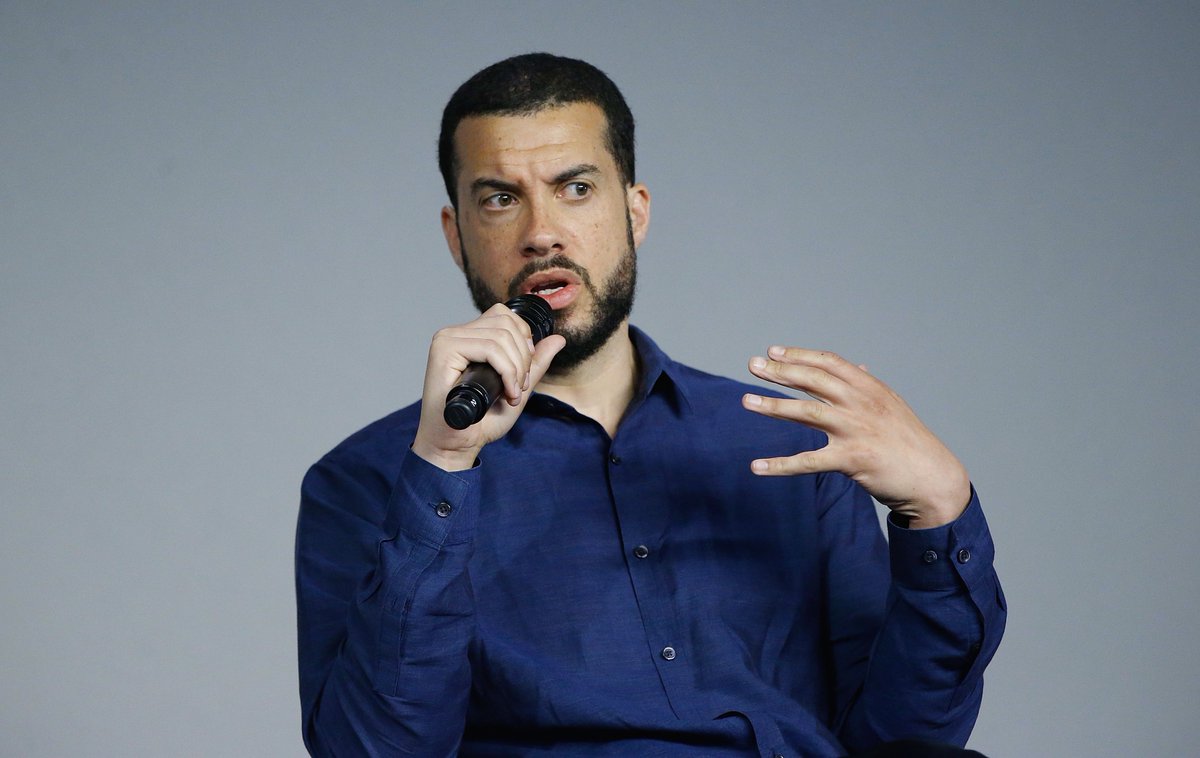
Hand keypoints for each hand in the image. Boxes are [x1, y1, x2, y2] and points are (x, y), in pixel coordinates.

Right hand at [412, 303, 565, 471]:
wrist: (455, 445)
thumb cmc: (480, 420)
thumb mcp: (517, 388)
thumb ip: (536, 364)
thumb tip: (558, 339)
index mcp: (468, 336)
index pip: (503, 315)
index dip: (523, 338)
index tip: (524, 371)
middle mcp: (454, 333)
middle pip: (506, 323)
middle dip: (524, 357)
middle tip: (520, 387)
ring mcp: (447, 340)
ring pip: (501, 336)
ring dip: (517, 368)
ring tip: (512, 393)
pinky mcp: (444, 351)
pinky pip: (490, 349)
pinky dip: (507, 371)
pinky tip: (506, 392)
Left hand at [742, 346, 969, 527]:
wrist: (935, 479)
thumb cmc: (910, 442)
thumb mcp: (893, 407)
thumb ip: (870, 388)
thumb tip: (859, 368)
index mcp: (871, 388)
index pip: (829, 362)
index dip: (800, 354)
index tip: (773, 351)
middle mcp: (862, 404)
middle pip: (813, 380)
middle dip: (780, 371)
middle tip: (752, 365)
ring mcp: (857, 430)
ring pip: (807, 413)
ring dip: (773, 406)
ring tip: (746, 401)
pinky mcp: (852, 461)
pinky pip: (808, 462)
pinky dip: (781, 465)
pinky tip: (757, 466)